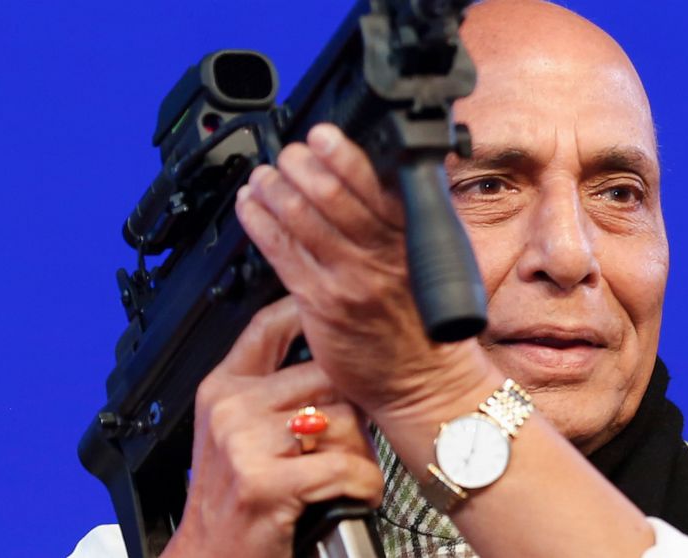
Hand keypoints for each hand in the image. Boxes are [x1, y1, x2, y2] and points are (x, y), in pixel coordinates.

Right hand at [162, 297, 382, 557]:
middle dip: (352, 408)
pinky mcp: (265, 481)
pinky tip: (354, 495)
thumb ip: (272, 393)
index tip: (340, 314)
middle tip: (352, 438)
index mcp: (223, 389)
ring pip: (343, 420)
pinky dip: (365, 485)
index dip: (309, 311)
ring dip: (361, 452)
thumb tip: (334, 363)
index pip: (268, 326)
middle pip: (325, 373)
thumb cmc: (234, 502)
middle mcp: (230, 407)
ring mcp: (244, 442)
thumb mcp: (238, 434)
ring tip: (348, 474)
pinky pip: (346, 465)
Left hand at [235, 124, 488, 421]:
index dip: (343, 154)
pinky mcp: (321, 304)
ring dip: (276, 188)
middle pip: (334, 195)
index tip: (323, 135)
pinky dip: (261, 222)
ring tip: (264, 175)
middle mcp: (383, 254)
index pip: (378, 183)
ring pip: (303, 219)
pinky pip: (282, 253)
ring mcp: (350, 279)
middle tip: (289, 153)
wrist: (424, 381)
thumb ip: (410, 218)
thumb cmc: (427, 322)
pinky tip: (251, 205)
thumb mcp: (436, 260)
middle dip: (302, 165)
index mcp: (415, 236)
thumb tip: (384, 172)